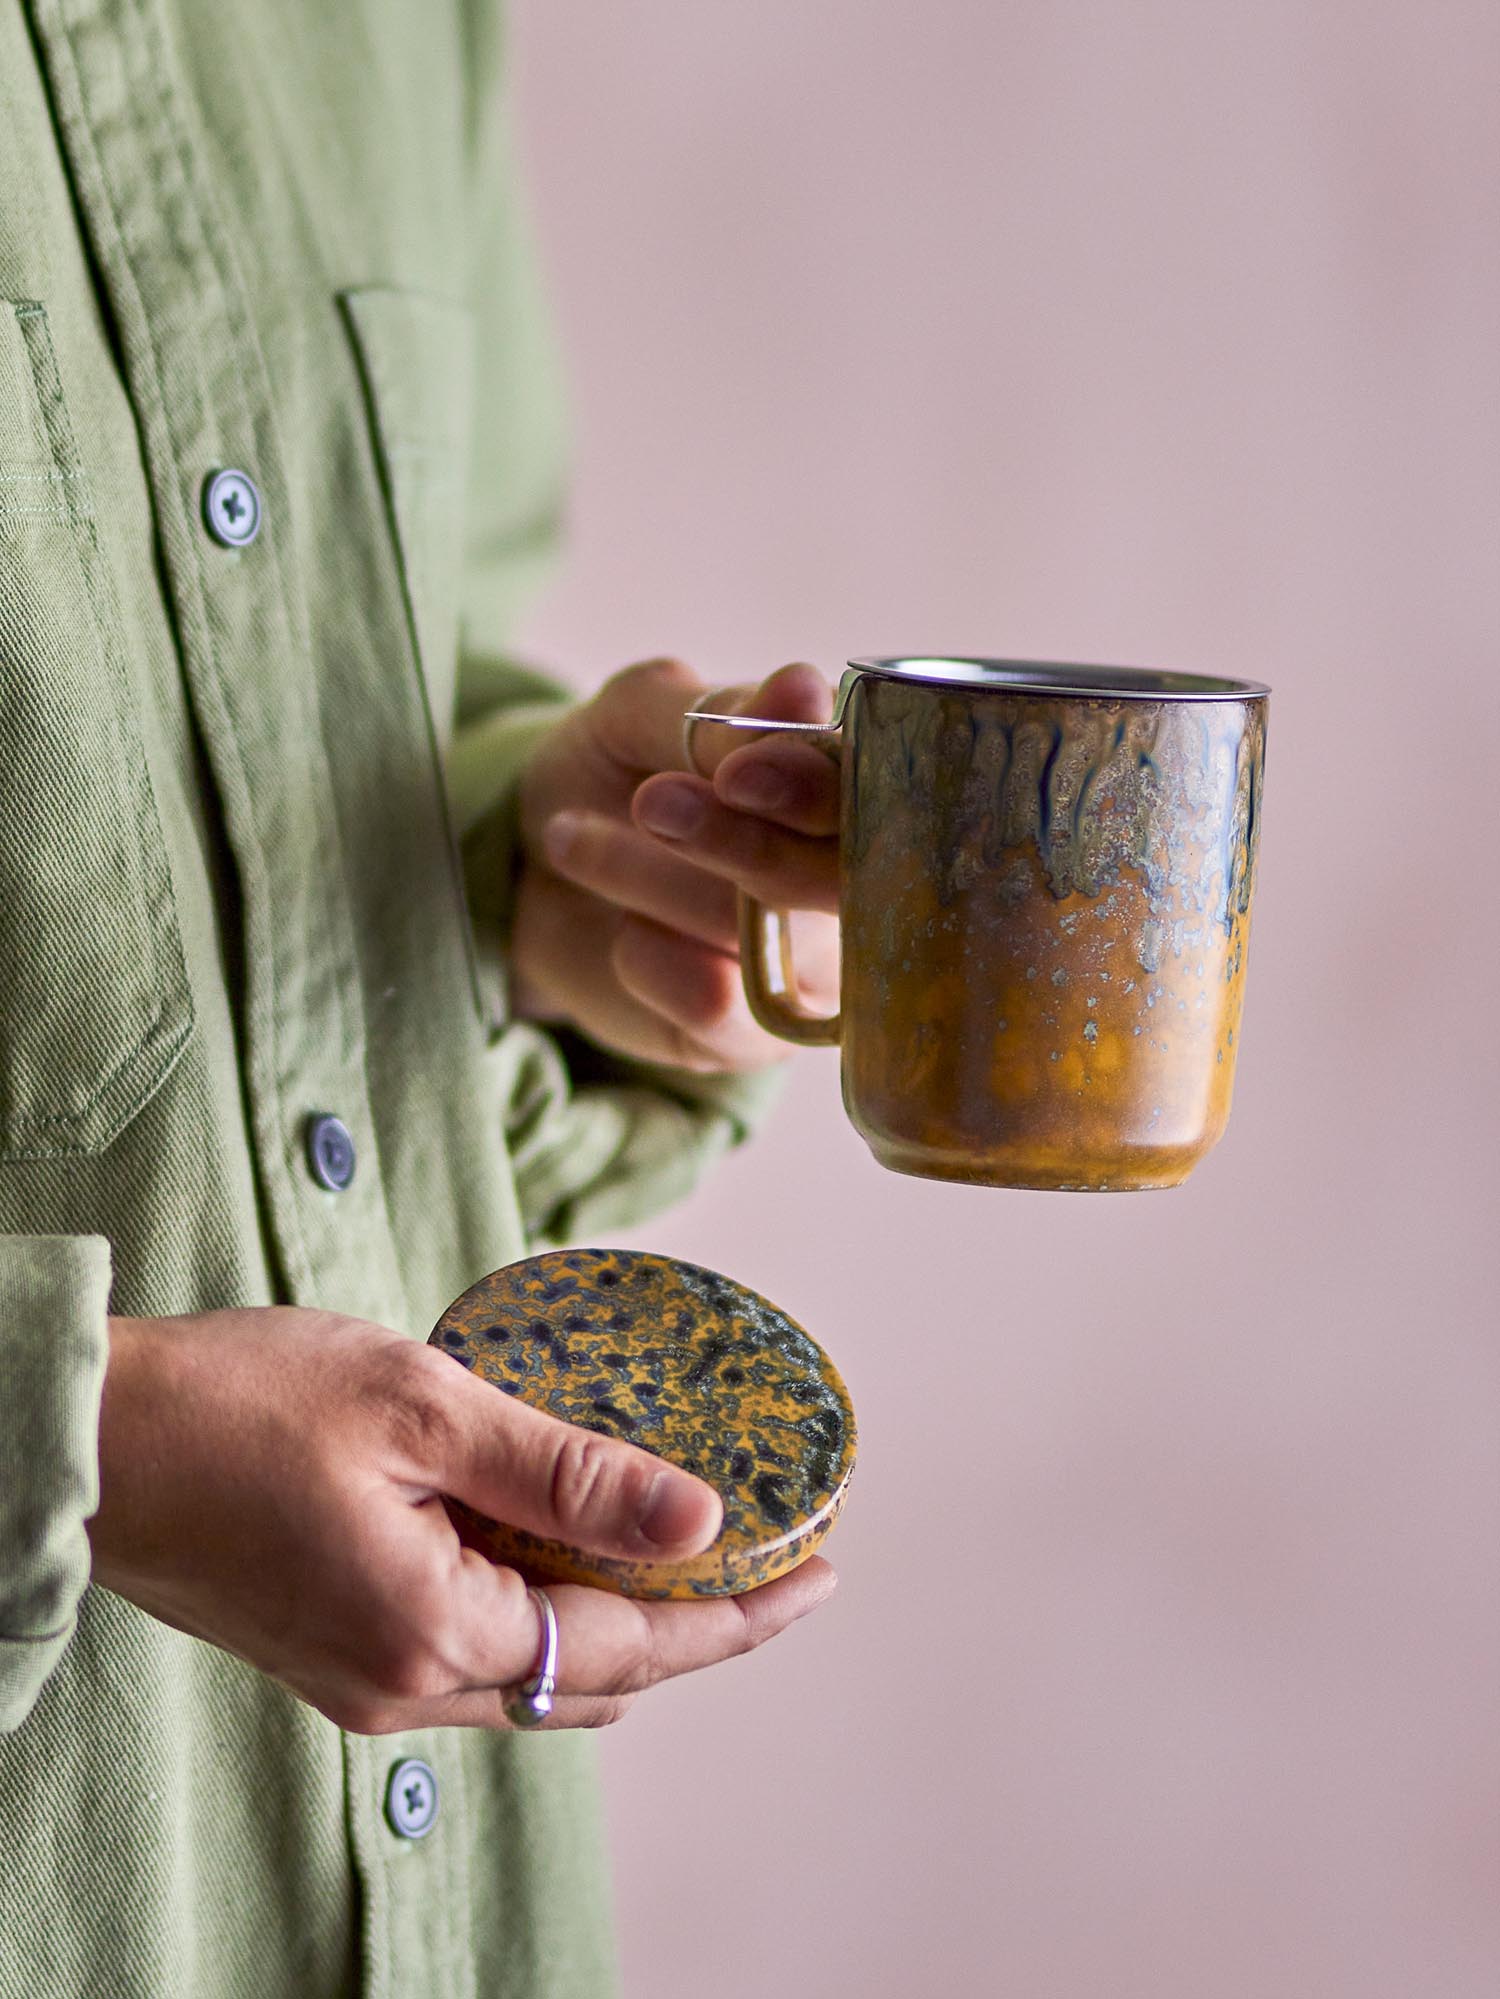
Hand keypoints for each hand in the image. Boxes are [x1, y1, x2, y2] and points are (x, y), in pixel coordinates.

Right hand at [89, 1308, 833, 1732]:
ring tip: (693, 1548)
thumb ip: (564, 1470)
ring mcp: (362, 1679)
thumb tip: (696, 1516)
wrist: (88, 1439)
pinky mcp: (335, 1651)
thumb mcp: (423, 1407)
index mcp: (432, 1631)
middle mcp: (402, 1684)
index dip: (738, 1613)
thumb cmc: (237, 1402)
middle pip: (596, 1677)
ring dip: (622, 1622)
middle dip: (698, 1624)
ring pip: (537, 1675)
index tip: (822, 1572)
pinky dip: (545, 1612)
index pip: (632, 1644)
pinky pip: (476, 1655)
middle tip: (777, 1558)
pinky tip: (569, 1548)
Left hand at [512, 658, 839, 1071]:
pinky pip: (712, 1002)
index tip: (737, 774)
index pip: (873, 798)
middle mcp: (848, 888)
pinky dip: (646, 956)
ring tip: (572, 838)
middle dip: (736, 843)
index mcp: (847, 794)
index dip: (811, 789)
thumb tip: (806, 692)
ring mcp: (805, 971)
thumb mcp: (642, 715)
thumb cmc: (611, 774)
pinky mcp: (747, 1036)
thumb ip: (722, 711)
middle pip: (830, 882)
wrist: (526, 866)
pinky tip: (623, 931)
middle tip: (649, 802)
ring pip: (753, 936)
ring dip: (647, 879)